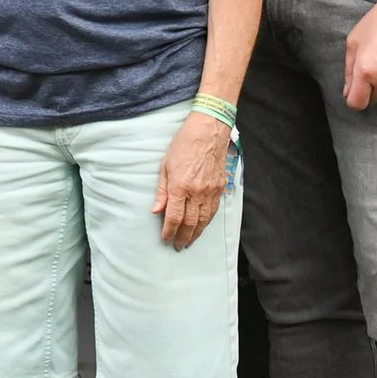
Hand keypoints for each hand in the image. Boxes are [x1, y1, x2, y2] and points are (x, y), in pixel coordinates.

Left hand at [154, 111, 233, 248]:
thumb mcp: (165, 165)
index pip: (174, 216)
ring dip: (197, 234)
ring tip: (190, 242)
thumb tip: (156, 210)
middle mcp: (197, 192)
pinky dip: (208, 222)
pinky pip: (214, 211)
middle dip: (183, 237)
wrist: (208, 131)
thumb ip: (161, 191)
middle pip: (190, 222)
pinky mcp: (220, 188)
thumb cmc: (183, 144)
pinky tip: (203, 227)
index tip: (166, 239)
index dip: (169, 231)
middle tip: (178, 246)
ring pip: (204, 220)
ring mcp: (210, 191)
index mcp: (180, 186)